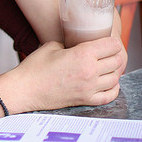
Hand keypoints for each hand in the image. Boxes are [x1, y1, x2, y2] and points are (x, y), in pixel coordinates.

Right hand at [4, 37, 124, 113]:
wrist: (24, 89)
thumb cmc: (34, 67)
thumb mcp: (52, 46)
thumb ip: (70, 44)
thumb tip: (78, 44)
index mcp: (82, 54)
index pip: (112, 46)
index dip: (112, 41)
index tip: (108, 41)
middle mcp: (89, 71)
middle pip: (117, 61)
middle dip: (114, 55)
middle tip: (107, 53)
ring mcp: (89, 88)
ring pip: (115, 78)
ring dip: (113, 71)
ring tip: (106, 67)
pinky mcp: (85, 100)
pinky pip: (109, 95)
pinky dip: (113, 88)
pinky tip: (108, 83)